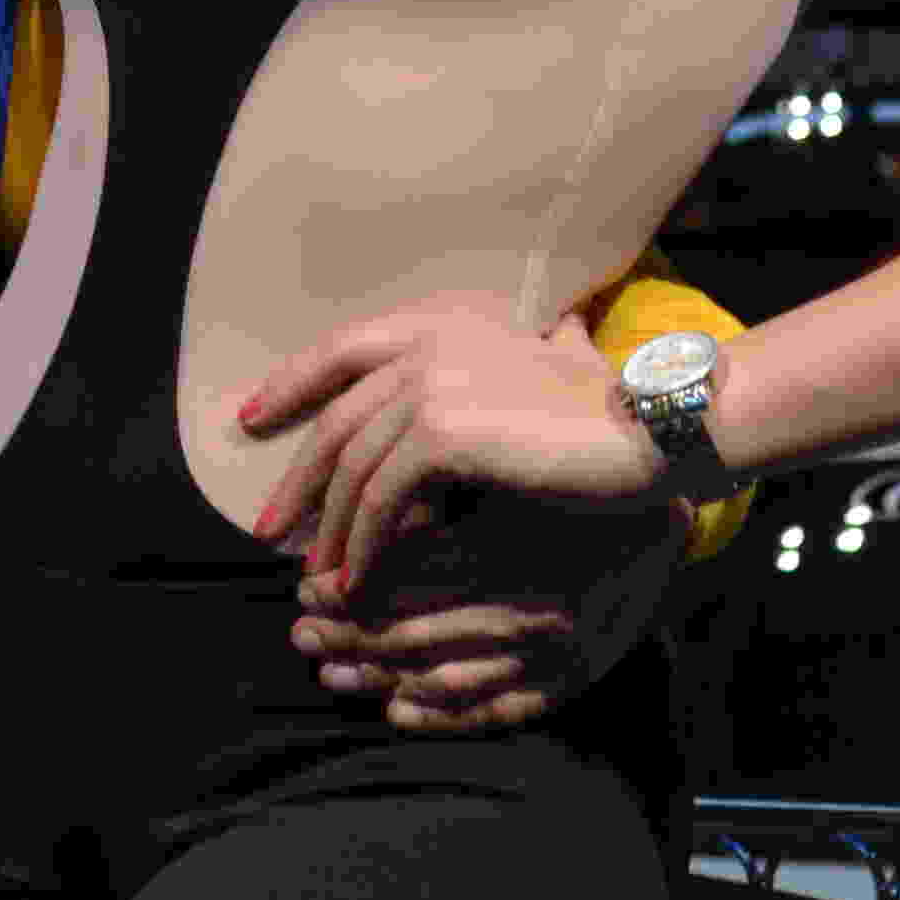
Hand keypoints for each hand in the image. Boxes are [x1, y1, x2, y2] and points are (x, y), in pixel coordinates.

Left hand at [239, 297, 666, 604]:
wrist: (650, 427)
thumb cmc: (602, 413)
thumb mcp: (526, 379)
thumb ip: (475, 381)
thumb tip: (429, 409)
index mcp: (442, 322)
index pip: (341, 347)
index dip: (290, 382)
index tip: (249, 417)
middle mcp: (425, 345)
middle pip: (335, 420)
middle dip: (297, 479)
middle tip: (267, 527)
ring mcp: (430, 385)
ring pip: (353, 468)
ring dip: (331, 527)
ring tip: (319, 573)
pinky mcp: (441, 434)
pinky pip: (381, 499)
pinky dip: (364, 543)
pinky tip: (361, 577)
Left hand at [296, 489, 684, 730]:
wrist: (669, 492)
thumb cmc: (578, 465)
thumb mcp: (508, 464)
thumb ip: (444, 491)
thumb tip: (363, 504)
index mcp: (502, 546)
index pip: (400, 579)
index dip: (345, 587)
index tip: (305, 588)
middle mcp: (526, 603)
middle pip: (410, 629)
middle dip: (345, 637)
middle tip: (300, 634)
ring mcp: (551, 648)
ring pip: (443, 675)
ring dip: (377, 678)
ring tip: (330, 673)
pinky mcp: (574, 677)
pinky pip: (495, 710)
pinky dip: (439, 715)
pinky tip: (396, 709)